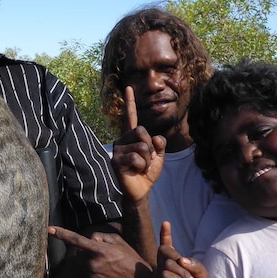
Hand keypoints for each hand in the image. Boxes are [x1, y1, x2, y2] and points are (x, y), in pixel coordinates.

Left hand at [49, 226, 154, 277]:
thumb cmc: (130, 258)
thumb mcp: (118, 241)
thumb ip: (101, 236)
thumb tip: (90, 239)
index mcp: (98, 249)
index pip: (76, 240)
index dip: (61, 234)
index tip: (49, 229)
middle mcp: (93, 263)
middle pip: (82, 253)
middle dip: (90, 252)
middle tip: (107, 257)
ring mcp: (92, 277)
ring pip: (85, 266)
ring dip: (92, 264)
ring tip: (109, 268)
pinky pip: (88, 277)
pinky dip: (95, 276)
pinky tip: (107, 277)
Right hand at [111, 86, 165, 203]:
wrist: (141, 190)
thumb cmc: (147, 172)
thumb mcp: (159, 156)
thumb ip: (160, 144)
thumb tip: (156, 138)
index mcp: (132, 136)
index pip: (131, 117)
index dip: (130, 102)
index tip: (129, 87)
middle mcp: (123, 139)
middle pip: (143, 132)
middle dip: (150, 147)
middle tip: (145, 160)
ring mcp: (118, 149)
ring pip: (142, 146)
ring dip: (146, 160)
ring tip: (140, 167)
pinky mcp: (116, 160)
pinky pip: (137, 158)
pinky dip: (141, 166)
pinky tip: (135, 171)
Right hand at [157, 222, 210, 277]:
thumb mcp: (203, 276)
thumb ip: (194, 263)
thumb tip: (180, 259)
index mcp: (177, 265)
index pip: (169, 246)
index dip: (165, 235)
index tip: (166, 223)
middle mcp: (166, 269)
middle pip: (165, 250)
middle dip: (177, 256)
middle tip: (187, 270)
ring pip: (168, 263)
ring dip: (182, 274)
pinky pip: (165, 275)